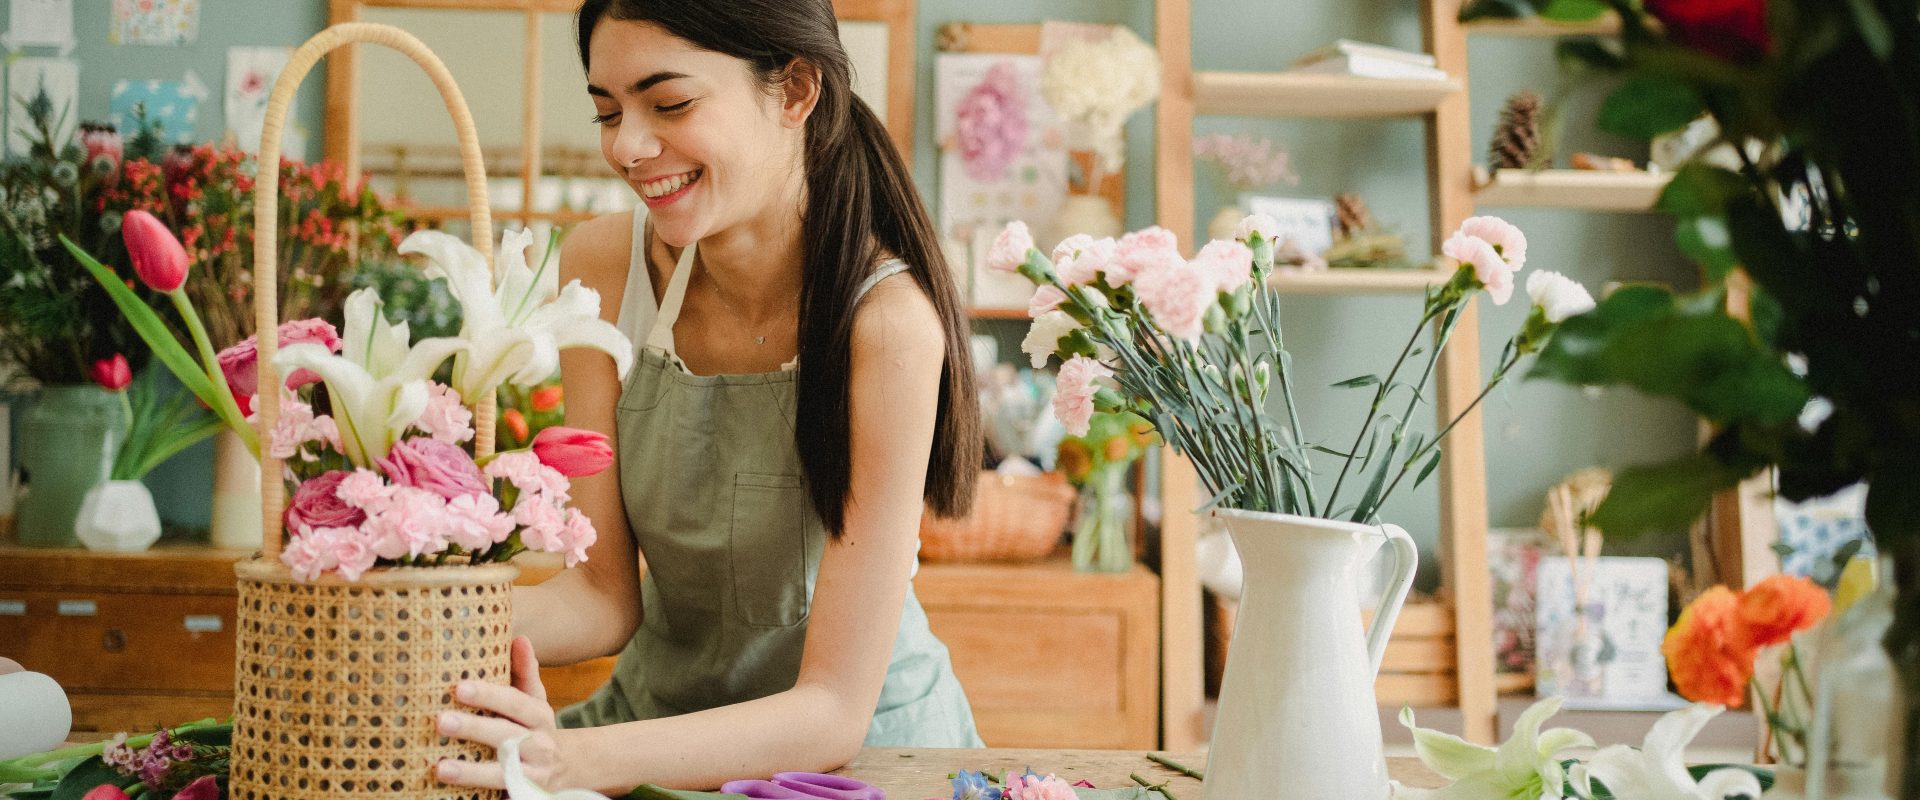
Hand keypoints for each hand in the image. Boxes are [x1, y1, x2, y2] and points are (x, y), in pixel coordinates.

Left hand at [435, 636, 572, 790]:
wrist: (569, 769)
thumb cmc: (537, 728)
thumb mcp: (535, 700)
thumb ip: (525, 671)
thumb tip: (519, 638)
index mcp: (538, 716)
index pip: (514, 702)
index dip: (488, 695)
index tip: (459, 687)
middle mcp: (539, 744)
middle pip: (505, 736)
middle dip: (473, 729)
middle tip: (439, 720)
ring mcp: (532, 774)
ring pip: (502, 772)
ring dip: (471, 772)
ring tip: (440, 768)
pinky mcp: (525, 795)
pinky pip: (504, 794)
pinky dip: (483, 794)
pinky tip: (450, 792)